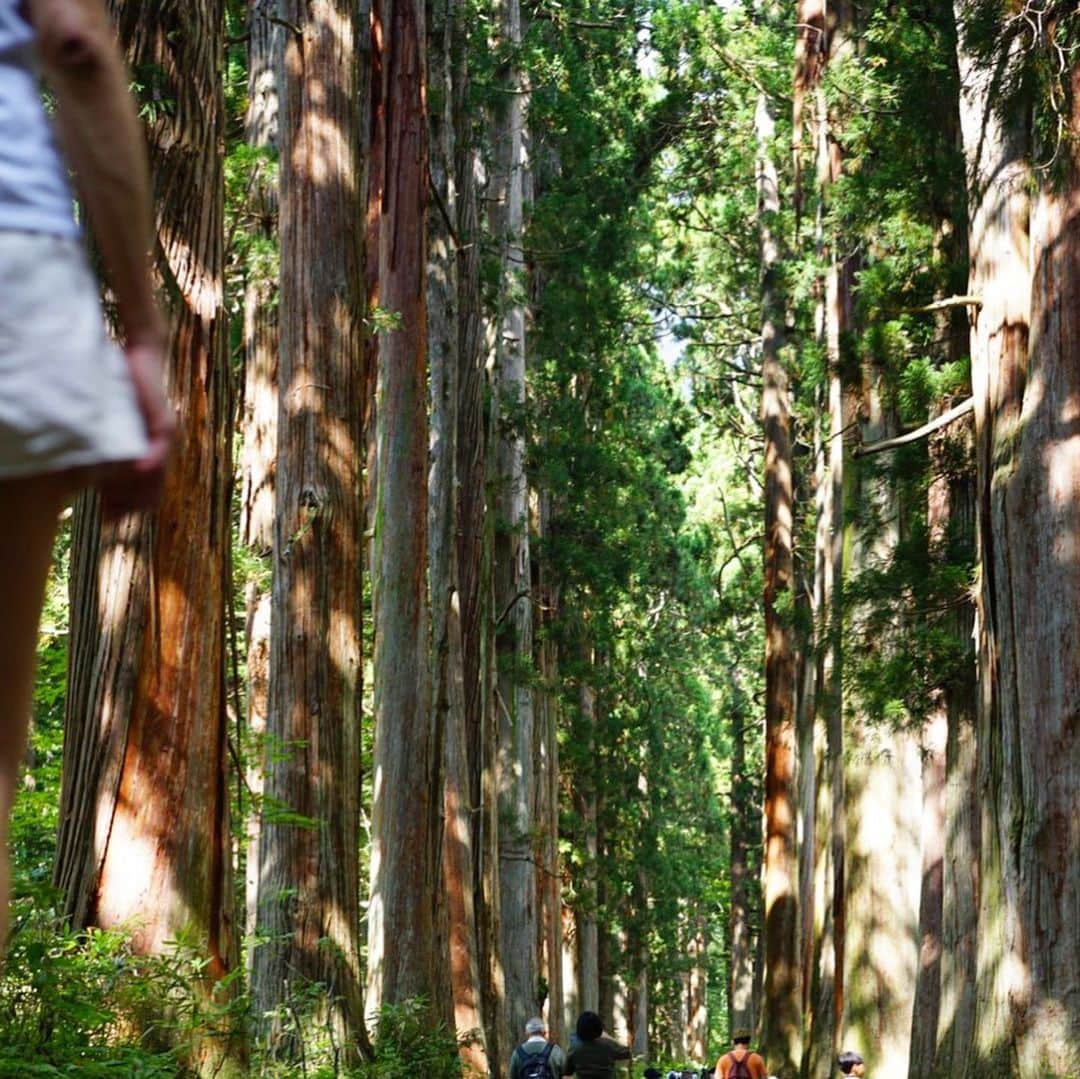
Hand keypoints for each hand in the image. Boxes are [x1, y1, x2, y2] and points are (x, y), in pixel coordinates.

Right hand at [98, 337, 175, 520]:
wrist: (144, 358)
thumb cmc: (125, 391)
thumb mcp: (113, 424)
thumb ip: (107, 448)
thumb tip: (86, 476)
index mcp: (151, 456)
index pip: (146, 495)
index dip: (127, 510)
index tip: (107, 521)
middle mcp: (163, 453)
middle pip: (153, 493)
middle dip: (130, 507)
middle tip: (109, 518)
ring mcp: (166, 440)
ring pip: (157, 477)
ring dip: (137, 492)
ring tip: (116, 504)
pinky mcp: (165, 423)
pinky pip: (159, 449)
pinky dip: (149, 463)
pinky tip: (138, 472)